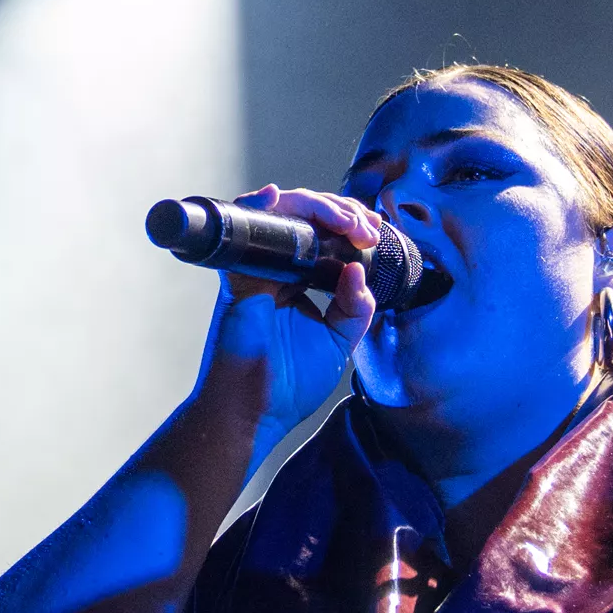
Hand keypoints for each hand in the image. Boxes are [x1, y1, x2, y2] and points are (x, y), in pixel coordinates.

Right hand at [194, 185, 380, 451]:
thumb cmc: (288, 385)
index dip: (349, 224)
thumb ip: (356, 307)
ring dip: (315, 207)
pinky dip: (256, 209)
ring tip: (345, 220)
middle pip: (305, 218)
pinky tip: (275, 197)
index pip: (325, 237)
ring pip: (279, 216)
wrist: (254, 414)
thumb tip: (359, 267)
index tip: (374, 232)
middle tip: (365, 228)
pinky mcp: (237, 279)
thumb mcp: (338, 341)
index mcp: (300, 283)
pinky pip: (244, 235)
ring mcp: (256, 272)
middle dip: (340, 211)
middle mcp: (277, 271)